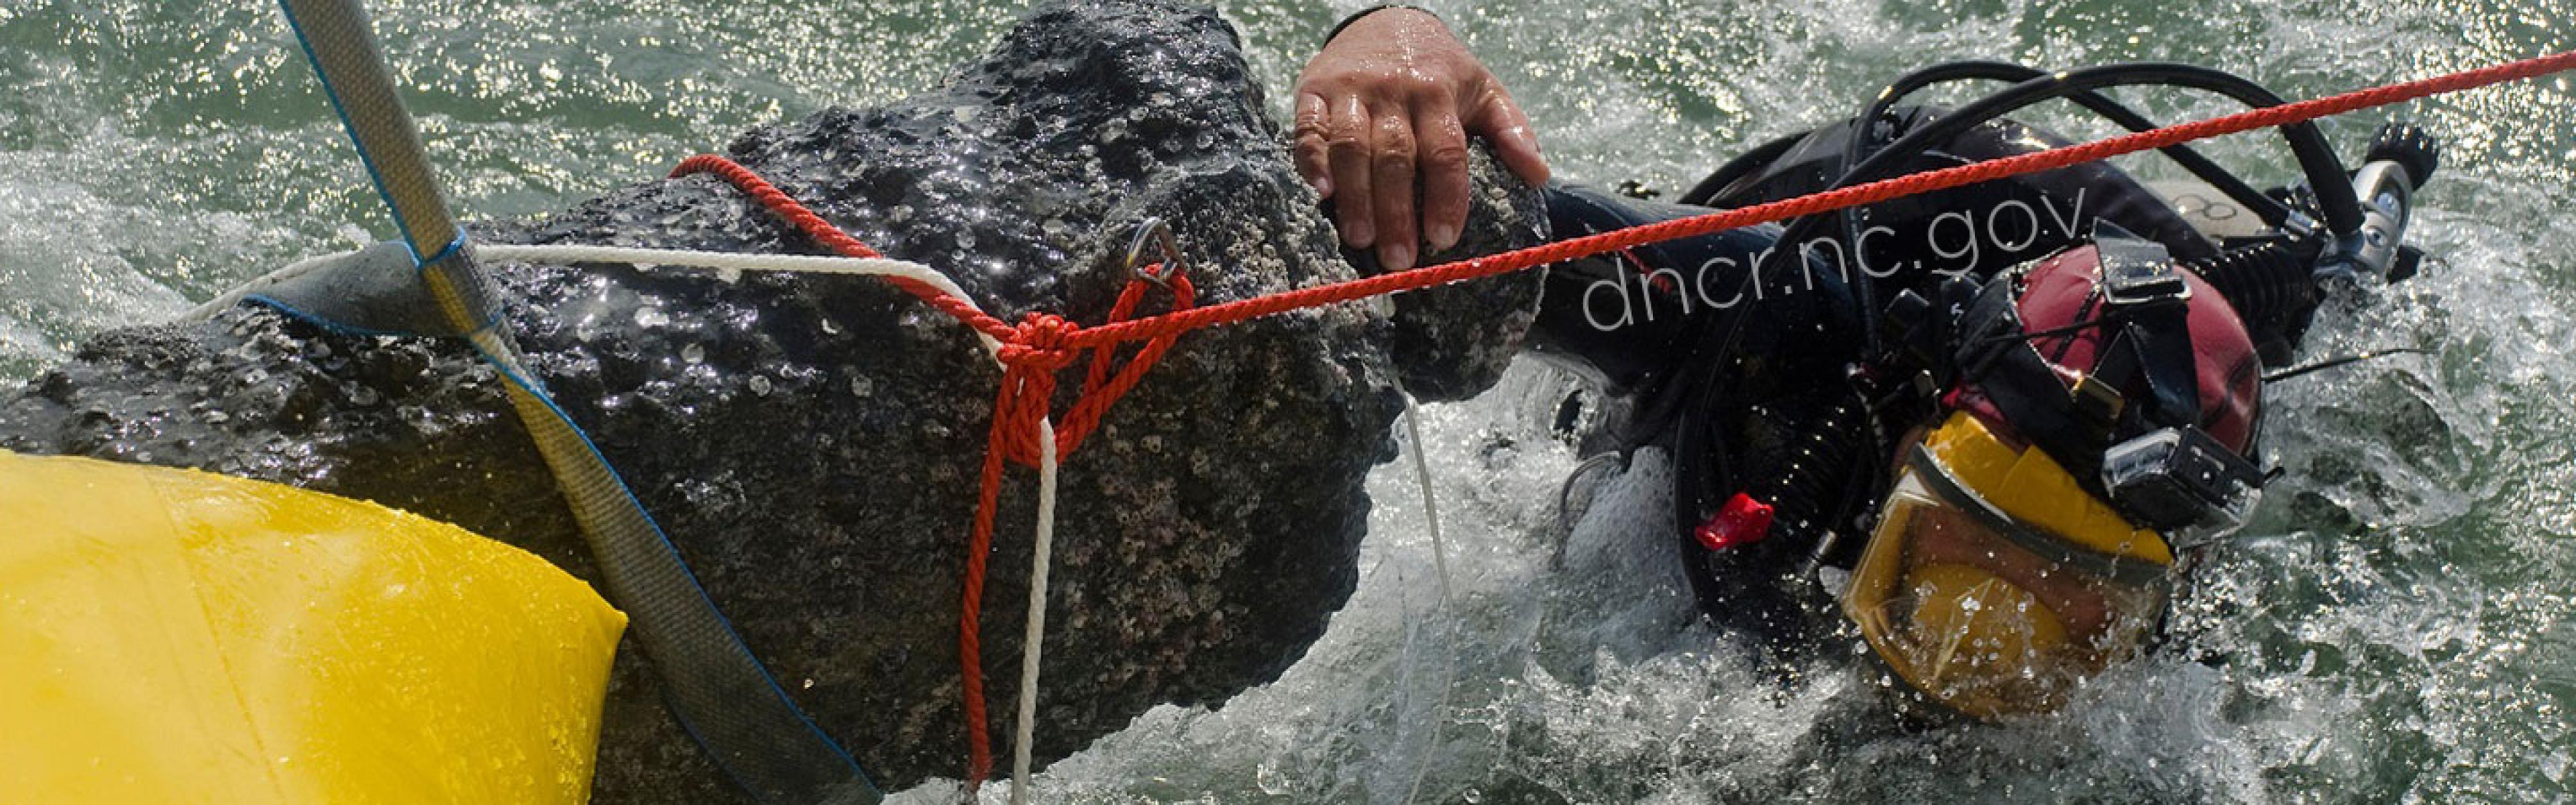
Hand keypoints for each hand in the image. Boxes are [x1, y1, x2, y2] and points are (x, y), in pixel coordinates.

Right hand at [1293, 7, 1547, 271]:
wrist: (1384, 21)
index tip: (1444, 238)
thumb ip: (1511, 129)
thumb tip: (1539, 175)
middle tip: (1399, 259)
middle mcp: (1393, 90)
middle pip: (1395, 156)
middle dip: (1396, 211)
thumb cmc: (1439, 68)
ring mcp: (1351, 90)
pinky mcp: (1314, 90)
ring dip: (1355, 196)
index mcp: (1437, 93)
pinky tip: (1321, 193)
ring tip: (1361, 239)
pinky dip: (1311, 161)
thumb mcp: (1483, 87)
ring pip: (1351, 146)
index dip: (1445, 197)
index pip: (1445, 151)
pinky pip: (1308, 129)